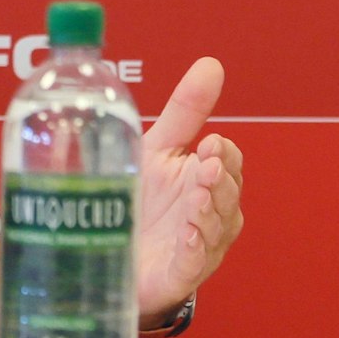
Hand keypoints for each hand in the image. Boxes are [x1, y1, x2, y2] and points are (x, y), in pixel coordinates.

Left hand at [135, 57, 243, 323]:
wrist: (110, 252)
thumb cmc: (140, 200)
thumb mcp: (157, 149)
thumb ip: (184, 112)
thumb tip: (211, 65)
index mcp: (205, 179)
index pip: (228, 162)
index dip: (223, 154)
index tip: (209, 143)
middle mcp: (209, 212)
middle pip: (228, 195)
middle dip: (219, 180)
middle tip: (205, 165)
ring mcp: (197, 245)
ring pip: (217, 229)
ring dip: (209, 212)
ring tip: (197, 197)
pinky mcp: (179, 273)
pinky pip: (194, 262)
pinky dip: (195, 249)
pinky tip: (188, 235)